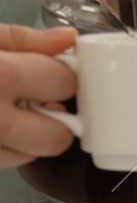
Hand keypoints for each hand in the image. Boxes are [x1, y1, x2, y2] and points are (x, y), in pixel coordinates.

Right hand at [0, 25, 77, 168]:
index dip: (58, 76)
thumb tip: (65, 40)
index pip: (63, 83)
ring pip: (33, 156)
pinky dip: (5, 146)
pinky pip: (6, 162)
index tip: (48, 73)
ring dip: (27, 136)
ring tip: (3, 110)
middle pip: (58, 136)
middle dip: (51, 118)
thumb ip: (21, 39)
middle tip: (31, 100)